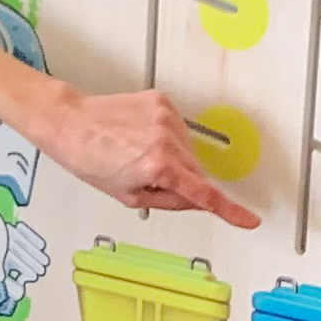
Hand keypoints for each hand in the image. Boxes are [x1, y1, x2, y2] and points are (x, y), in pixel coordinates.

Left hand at [26, 84, 261, 229]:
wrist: (71, 124)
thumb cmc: (90, 159)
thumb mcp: (129, 195)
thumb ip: (168, 201)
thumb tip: (195, 202)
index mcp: (156, 167)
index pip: (203, 194)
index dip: (230, 211)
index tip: (249, 219)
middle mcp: (165, 140)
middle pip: (196, 171)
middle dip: (183, 181)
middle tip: (150, 178)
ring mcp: (165, 118)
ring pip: (188, 150)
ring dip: (174, 158)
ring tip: (140, 153)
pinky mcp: (162, 102)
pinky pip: (178, 129)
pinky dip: (167, 137)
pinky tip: (142, 137)